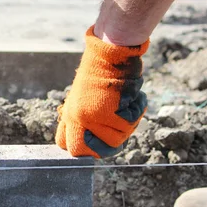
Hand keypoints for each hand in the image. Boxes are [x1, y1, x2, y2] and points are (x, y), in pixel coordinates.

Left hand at [56, 26, 149, 157]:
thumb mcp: (81, 99)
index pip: (70, 147)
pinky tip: (132, 97)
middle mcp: (78, 119)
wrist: (109, 54)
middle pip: (91, 152)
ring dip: (126, 125)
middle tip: (115, 131)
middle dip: (105, 147)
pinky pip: (130, 124)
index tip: (95, 144)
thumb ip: (81, 121)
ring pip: (116, 140)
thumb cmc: (98, 75)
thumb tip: (87, 144)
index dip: (84, 149)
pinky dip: (137, 111)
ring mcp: (94, 117)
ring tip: (123, 104)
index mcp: (70, 115)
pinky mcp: (111, 114)